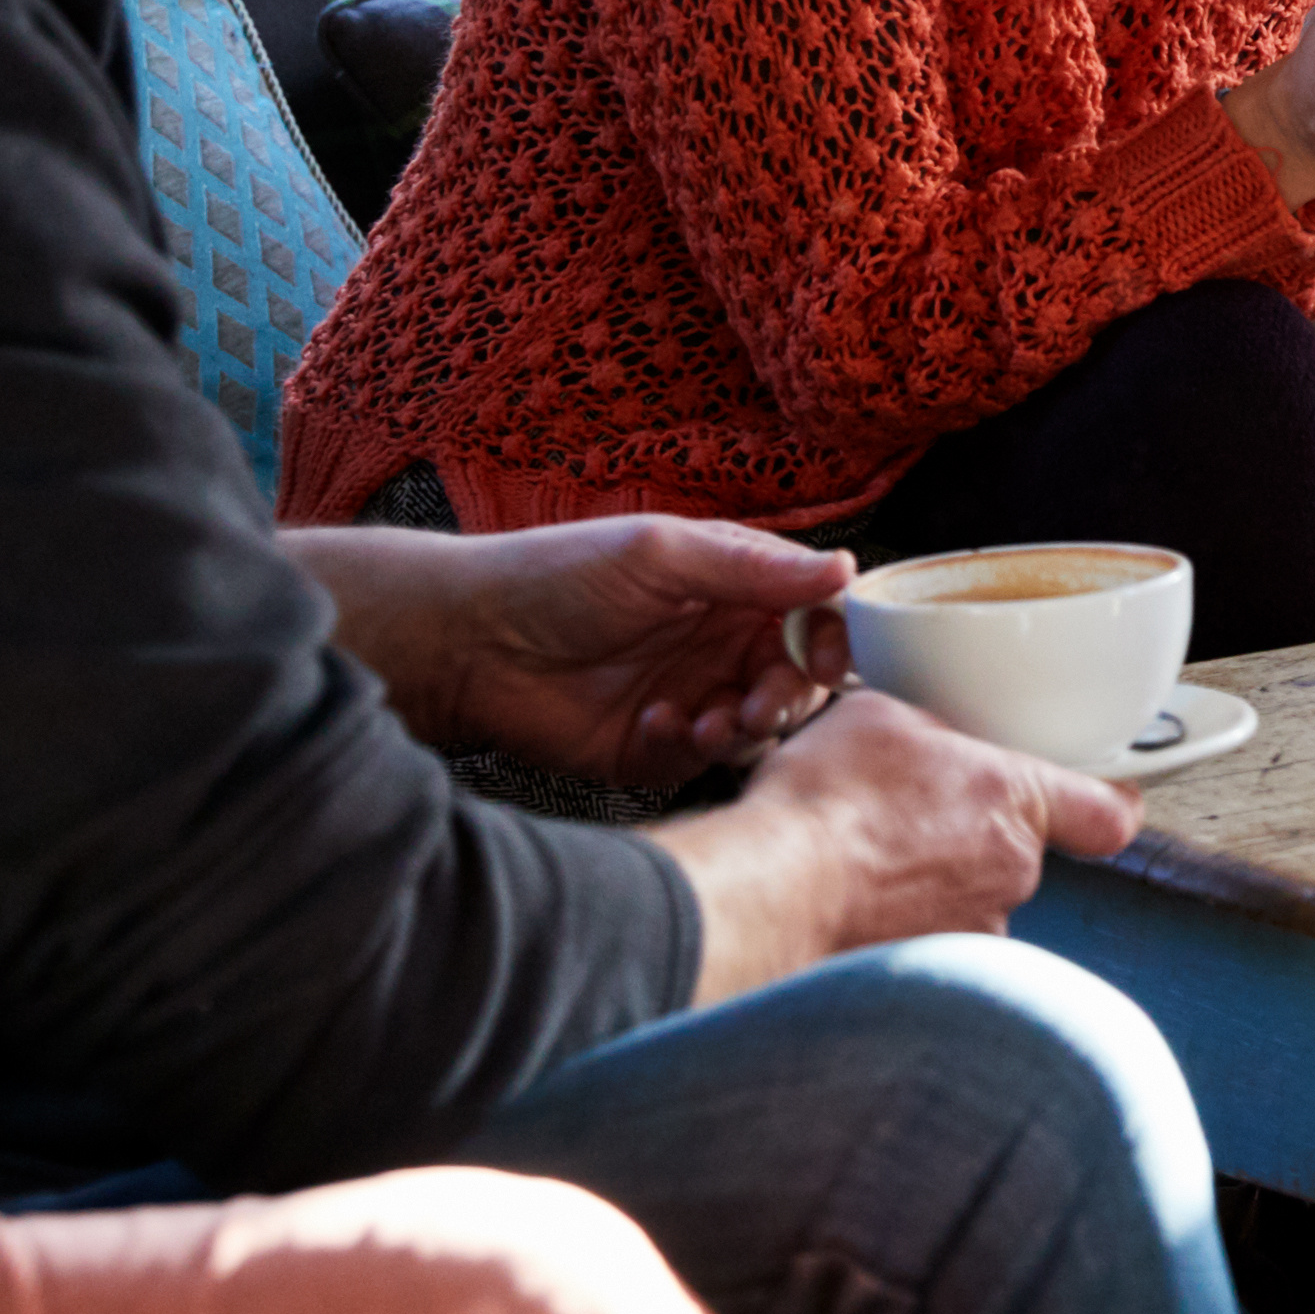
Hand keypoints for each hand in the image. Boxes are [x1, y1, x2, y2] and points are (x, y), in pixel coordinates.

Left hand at [286, 516, 850, 788]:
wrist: (469, 641)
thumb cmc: (560, 575)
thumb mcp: (664, 553)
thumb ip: (756, 567)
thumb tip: (845, 569)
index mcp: (733, 587)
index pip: (813, 612)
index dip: (833, 636)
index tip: (828, 657)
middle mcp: (720, 642)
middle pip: (797, 678)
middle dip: (789, 695)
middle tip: (759, 703)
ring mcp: (691, 695)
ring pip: (758, 726)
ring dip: (746, 728)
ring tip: (708, 722)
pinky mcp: (653, 746)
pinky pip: (701, 759)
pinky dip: (692, 746)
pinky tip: (656, 722)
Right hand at [649, 690, 1137, 1008]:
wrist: (770, 893)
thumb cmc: (824, 805)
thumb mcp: (880, 719)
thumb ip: (931, 734)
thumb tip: (927, 744)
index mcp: (1014, 801)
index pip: (1108, 815)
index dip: (1107, 807)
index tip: (1102, 802)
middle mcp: (1008, 875)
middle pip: (1014, 858)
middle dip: (968, 842)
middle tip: (908, 826)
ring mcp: (971, 934)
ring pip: (966, 906)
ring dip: (929, 892)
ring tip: (866, 871)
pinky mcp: (929, 979)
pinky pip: (925, 948)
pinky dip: (894, 932)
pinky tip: (851, 910)